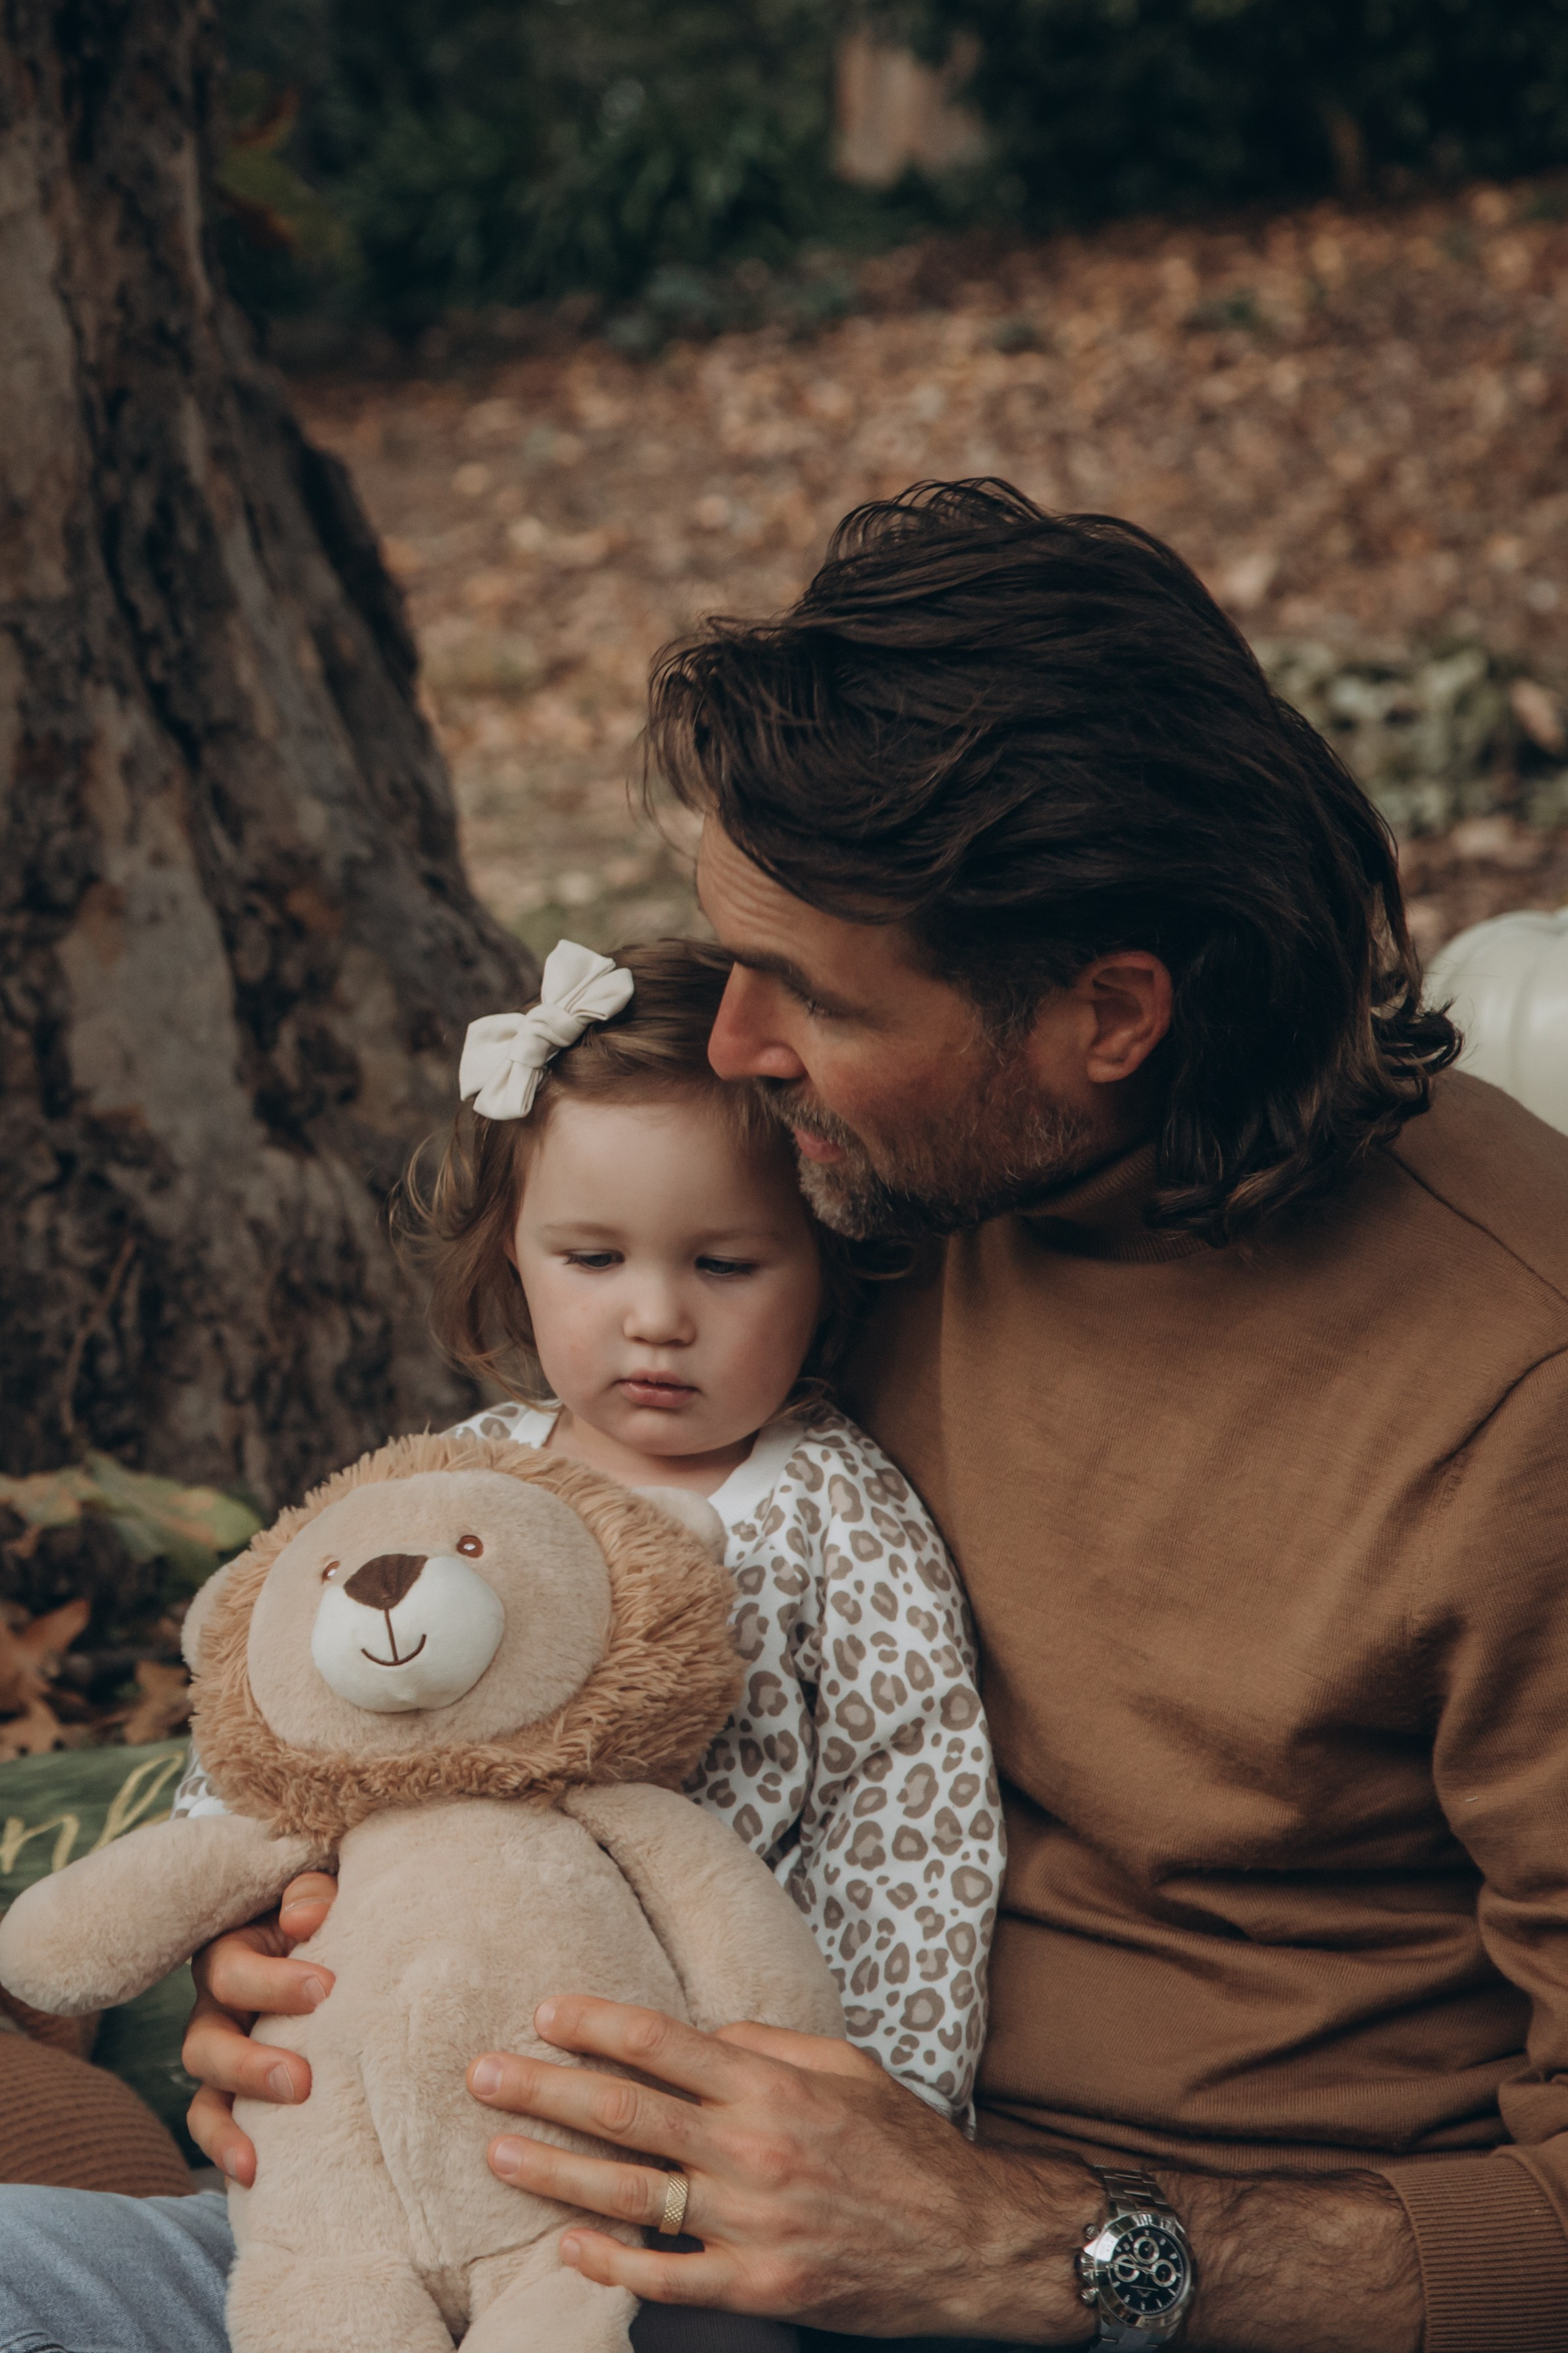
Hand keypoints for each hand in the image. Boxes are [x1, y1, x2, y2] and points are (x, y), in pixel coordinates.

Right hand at [182, 1873, 337, 2183]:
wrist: (333, 1939)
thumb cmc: (324, 1913)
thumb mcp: (317, 1893)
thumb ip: (310, 1896)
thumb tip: (301, 1919)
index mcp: (231, 1952)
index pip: (232, 1972)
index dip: (273, 1983)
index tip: (326, 1989)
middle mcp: (217, 2008)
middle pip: (204, 2043)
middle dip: (249, 2066)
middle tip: (301, 2080)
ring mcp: (224, 2053)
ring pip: (204, 2093)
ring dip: (230, 2124)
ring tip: (258, 2156)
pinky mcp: (237, 2089)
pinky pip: (218, 2124)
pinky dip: (227, 2149)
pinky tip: (253, 2175)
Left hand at [467, 1997, 1098, 2339]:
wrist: (972, 2242)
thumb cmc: (907, 2146)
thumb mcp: (848, 2067)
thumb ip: (770, 2045)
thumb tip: (703, 2032)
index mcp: (772, 2086)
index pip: (663, 2043)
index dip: (597, 2025)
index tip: (544, 2013)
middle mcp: (754, 2149)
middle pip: (627, 2112)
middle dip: (546, 2091)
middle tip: (483, 2076)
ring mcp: (753, 2224)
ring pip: (632, 2195)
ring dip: (555, 2172)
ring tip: (498, 2153)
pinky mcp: (761, 2287)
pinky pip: (668, 2278)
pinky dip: (612, 2264)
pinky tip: (566, 2245)